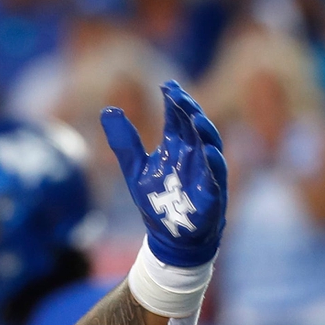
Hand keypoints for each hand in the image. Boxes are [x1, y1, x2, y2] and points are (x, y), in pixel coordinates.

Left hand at [101, 80, 227, 266]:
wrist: (169, 238)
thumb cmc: (157, 201)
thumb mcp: (134, 169)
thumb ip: (124, 142)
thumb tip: (107, 109)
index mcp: (176, 146)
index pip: (176, 117)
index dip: (173, 101)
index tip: (166, 85)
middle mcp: (193, 154)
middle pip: (194, 126)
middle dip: (188, 110)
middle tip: (178, 95)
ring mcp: (205, 172)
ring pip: (210, 145)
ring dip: (204, 131)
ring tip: (195, 117)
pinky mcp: (212, 193)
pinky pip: (217, 176)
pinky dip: (214, 164)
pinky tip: (210, 153)